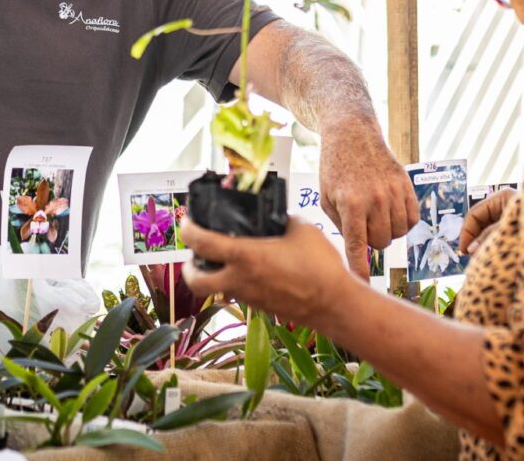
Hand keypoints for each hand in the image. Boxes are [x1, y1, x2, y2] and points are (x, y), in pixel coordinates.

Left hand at [181, 217, 358, 328]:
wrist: (335, 304)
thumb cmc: (320, 266)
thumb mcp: (300, 228)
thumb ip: (278, 220)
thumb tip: (270, 216)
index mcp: (245, 257)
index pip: (201, 242)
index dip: (188, 228)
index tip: (189, 220)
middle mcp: (240, 280)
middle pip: (193, 280)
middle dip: (188, 266)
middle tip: (197, 252)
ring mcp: (247, 297)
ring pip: (214, 289)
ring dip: (211, 275)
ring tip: (222, 259)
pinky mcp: (258, 307)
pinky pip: (235, 294)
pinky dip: (234, 282)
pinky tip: (250, 269)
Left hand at [318, 122, 416, 278]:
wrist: (353, 135)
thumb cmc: (335, 169)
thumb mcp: (327, 198)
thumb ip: (340, 226)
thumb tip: (356, 250)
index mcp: (350, 204)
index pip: (357, 246)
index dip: (360, 269)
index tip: (361, 285)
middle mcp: (375, 199)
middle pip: (381, 243)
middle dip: (371, 241)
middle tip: (362, 225)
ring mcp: (394, 192)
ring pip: (398, 233)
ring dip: (387, 231)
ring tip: (374, 215)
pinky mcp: (407, 186)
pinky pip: (413, 220)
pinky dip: (403, 222)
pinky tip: (390, 211)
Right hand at [458, 188, 515, 255]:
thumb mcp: (509, 228)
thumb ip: (488, 236)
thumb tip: (469, 250)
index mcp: (500, 198)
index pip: (474, 214)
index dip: (466, 232)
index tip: (463, 250)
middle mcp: (503, 205)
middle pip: (480, 222)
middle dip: (474, 239)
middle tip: (472, 256)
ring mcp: (509, 216)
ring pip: (488, 230)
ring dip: (483, 243)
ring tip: (481, 258)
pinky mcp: (516, 227)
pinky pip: (498, 235)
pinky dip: (492, 244)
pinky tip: (490, 254)